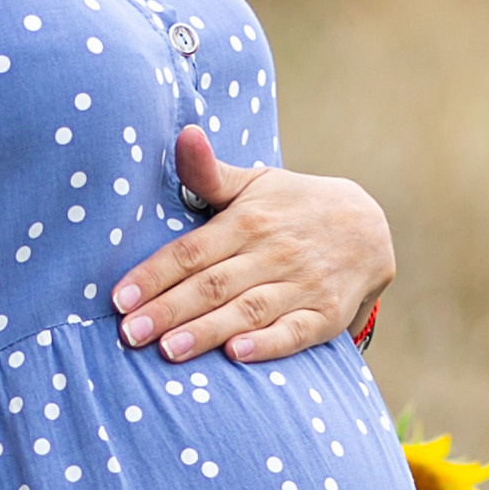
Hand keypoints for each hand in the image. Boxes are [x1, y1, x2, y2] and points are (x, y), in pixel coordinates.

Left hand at [111, 128, 393, 365]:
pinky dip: (267, 344)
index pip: (191, 251)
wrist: (369, 227)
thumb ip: (209, 173)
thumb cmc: (293, 207)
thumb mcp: (254, 184)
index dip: (154, 274)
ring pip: (247, 310)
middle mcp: (273, 253)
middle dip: (168, 309)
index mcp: (248, 222)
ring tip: (168, 350)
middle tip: (129, 334)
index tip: (119, 298)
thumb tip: (184, 134)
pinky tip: (236, 355)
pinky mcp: (326, 314)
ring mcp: (302, 285)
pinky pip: (295, 332)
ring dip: (207, 330)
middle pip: (212, 284)